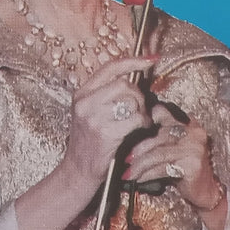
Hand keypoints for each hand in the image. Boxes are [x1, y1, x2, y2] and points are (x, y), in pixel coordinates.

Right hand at [61, 56, 154, 195]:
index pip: (110, 67)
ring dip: (142, 111)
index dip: (134, 61)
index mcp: (82, 94)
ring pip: (132, 101)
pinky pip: (136, 119)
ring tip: (140, 121)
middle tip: (141, 109)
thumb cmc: (89, 143)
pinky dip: (144, 123)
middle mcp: (85, 102)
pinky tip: (141, 129)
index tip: (152, 59)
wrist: (78, 171)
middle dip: (139, 96)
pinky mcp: (105, 132)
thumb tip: (136, 80)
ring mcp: (94, 117)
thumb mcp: (90, 114)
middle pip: (124, 84)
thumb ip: (107, 96)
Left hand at [124, 102, 223, 211]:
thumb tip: (131, 137)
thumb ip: (159, 138)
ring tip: (128, 173)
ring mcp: (194, 148)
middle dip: (137, 150)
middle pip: (157, 137)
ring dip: (139, 165)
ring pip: (157, 153)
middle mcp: (193, 132)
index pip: (163, 114)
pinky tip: (139, 179)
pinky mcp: (192, 164)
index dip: (144, 122)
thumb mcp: (173, 150)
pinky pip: (162, 168)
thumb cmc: (185, 169)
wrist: (205, 191)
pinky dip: (147, 174)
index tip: (128, 134)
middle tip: (124, 160)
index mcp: (189, 123)